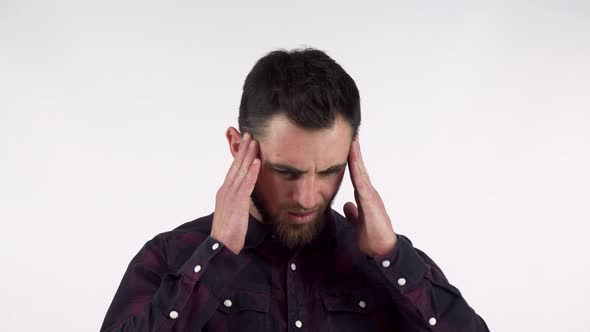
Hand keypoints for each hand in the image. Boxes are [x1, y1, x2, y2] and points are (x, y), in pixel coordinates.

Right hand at [211, 132, 259, 253]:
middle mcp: (226, 190)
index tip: (246, 144)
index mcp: (224, 192)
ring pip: (241, 171)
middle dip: (243, 150)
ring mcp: (230, 195)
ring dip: (248, 156)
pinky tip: (257, 162)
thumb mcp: (232, 212)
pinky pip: (246, 184)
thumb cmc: (228, 232)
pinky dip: (252, 172)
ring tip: (254, 142)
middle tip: (249, 135)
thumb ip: (238, 201)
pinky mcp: (237, 202)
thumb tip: (245, 195)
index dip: (240, 156)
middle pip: (236, 166)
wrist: (220, 246)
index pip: (233, 170)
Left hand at [343, 137, 397, 257]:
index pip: (356, 174)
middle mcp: (368, 193)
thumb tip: (348, 205)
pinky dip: (357, 171)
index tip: (346, 145)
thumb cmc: (372, 238)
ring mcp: (371, 196)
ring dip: (356, 156)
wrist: (382, 250)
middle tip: (350, 134)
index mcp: (365, 197)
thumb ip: (354, 213)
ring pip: (361, 172)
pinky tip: (353, 162)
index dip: (350, 160)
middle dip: (354, 151)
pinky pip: (362, 184)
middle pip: (359, 168)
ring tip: (352, 140)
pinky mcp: (371, 202)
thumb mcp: (359, 222)